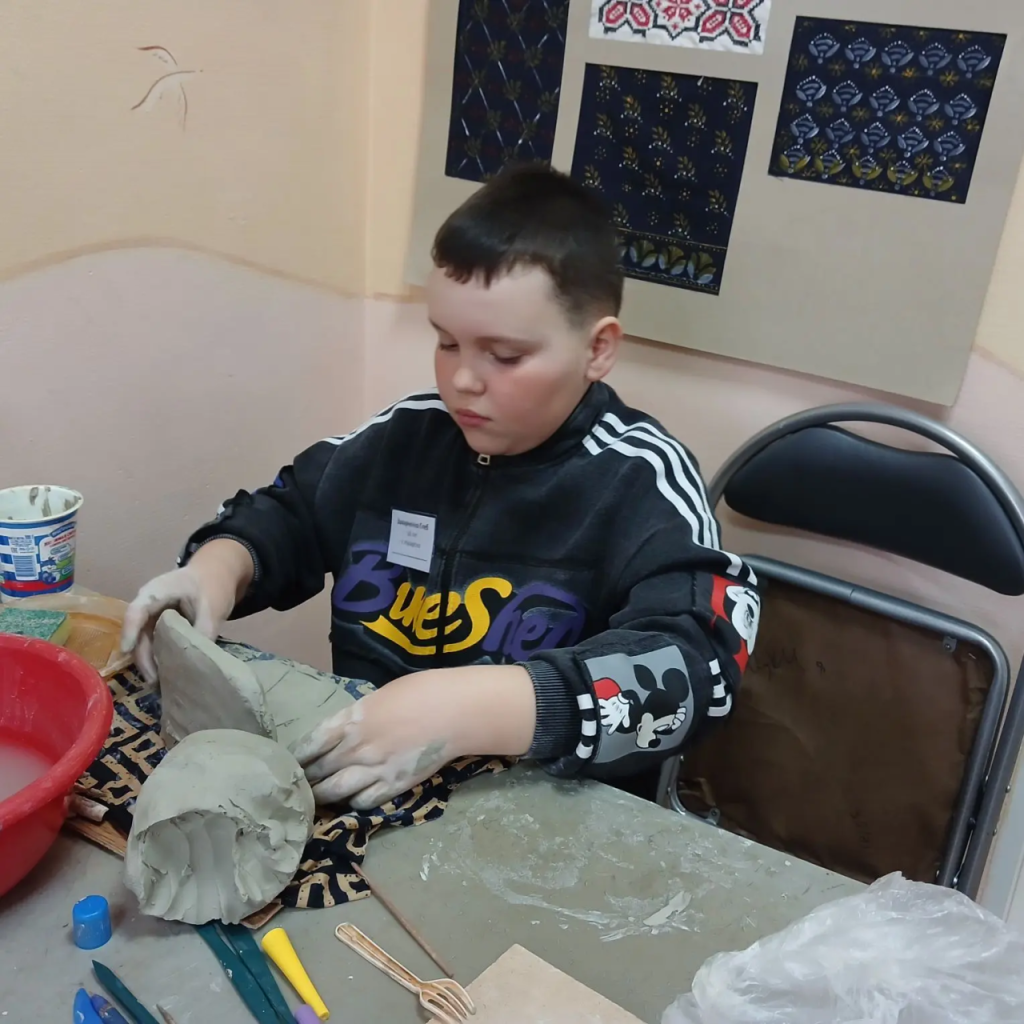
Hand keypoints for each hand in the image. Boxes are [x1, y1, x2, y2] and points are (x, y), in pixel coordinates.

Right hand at [120, 539, 253, 682]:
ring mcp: (151, 615)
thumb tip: (194, 662)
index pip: (138, 611)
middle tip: (154, 682)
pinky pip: (152, 642)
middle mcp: (149, 603)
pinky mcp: (157, 625)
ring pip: (143, 641)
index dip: (130, 631)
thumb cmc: (213, 586)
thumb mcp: (213, 608)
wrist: (216, 575)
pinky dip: (156, 657)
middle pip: (138, 631)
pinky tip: (165, 675)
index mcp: (159, 590)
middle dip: (143, 657)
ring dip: (149, 661)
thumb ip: (202, 632)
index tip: (126, 651)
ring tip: (159, 684)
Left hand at [291, 665, 536, 809]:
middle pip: (318, 770)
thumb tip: (345, 728)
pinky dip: (353, 803)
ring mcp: (373, 769)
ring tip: (315, 801)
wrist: (453, 710)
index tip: (289, 764)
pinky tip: (352, 800)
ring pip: (334, 791)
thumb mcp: (379, 697)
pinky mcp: (392, 786)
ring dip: (322, 797)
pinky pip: (363, 802)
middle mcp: (355, 747)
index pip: (311, 744)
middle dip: (305, 780)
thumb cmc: (420, 692)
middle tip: (295, 788)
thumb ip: (357, 716)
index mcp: (350, 720)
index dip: (297, 757)